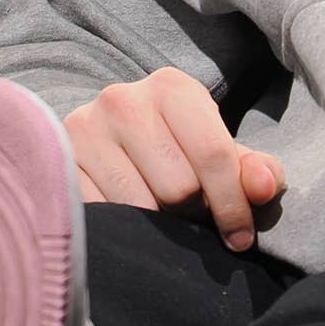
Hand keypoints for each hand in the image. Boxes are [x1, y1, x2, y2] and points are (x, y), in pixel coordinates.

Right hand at [63, 67, 284, 251]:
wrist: (110, 143)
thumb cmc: (179, 151)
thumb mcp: (220, 155)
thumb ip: (254, 172)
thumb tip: (265, 187)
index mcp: (172, 88)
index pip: (214, 155)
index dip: (234, 206)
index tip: (240, 238)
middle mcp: (123, 99)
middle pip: (178, 188)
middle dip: (192, 214)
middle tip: (189, 214)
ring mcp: (85, 129)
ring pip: (140, 207)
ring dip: (159, 225)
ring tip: (160, 214)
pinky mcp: (59, 162)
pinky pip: (103, 216)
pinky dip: (123, 228)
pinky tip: (128, 218)